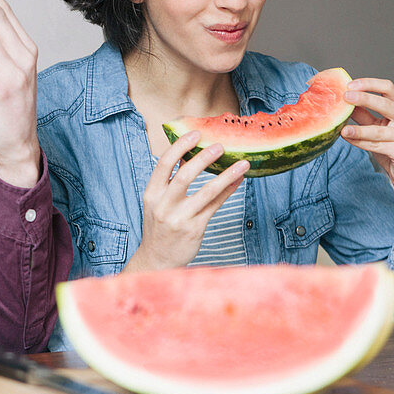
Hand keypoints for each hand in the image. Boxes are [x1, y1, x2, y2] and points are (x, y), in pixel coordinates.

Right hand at [125, 131, 248, 271]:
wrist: (157, 260)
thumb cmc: (159, 226)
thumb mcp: (157, 201)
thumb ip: (171, 179)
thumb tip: (186, 153)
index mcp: (151, 193)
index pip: (164, 164)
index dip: (180, 146)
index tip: (196, 134)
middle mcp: (163, 205)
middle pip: (185, 176)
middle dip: (204, 158)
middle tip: (220, 146)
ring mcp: (180, 218)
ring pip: (206, 192)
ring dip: (226, 175)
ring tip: (241, 163)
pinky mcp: (194, 229)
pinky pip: (215, 206)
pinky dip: (228, 190)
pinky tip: (237, 180)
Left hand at [340, 77, 393, 196]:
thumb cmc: (392, 148)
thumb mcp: (377, 127)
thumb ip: (364, 114)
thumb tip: (343, 101)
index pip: (388, 88)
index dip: (369, 84)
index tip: (350, 84)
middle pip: (385, 104)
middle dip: (363, 99)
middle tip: (345, 97)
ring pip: (378, 130)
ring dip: (358, 129)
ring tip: (341, 128)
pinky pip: (378, 146)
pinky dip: (361, 143)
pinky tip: (348, 139)